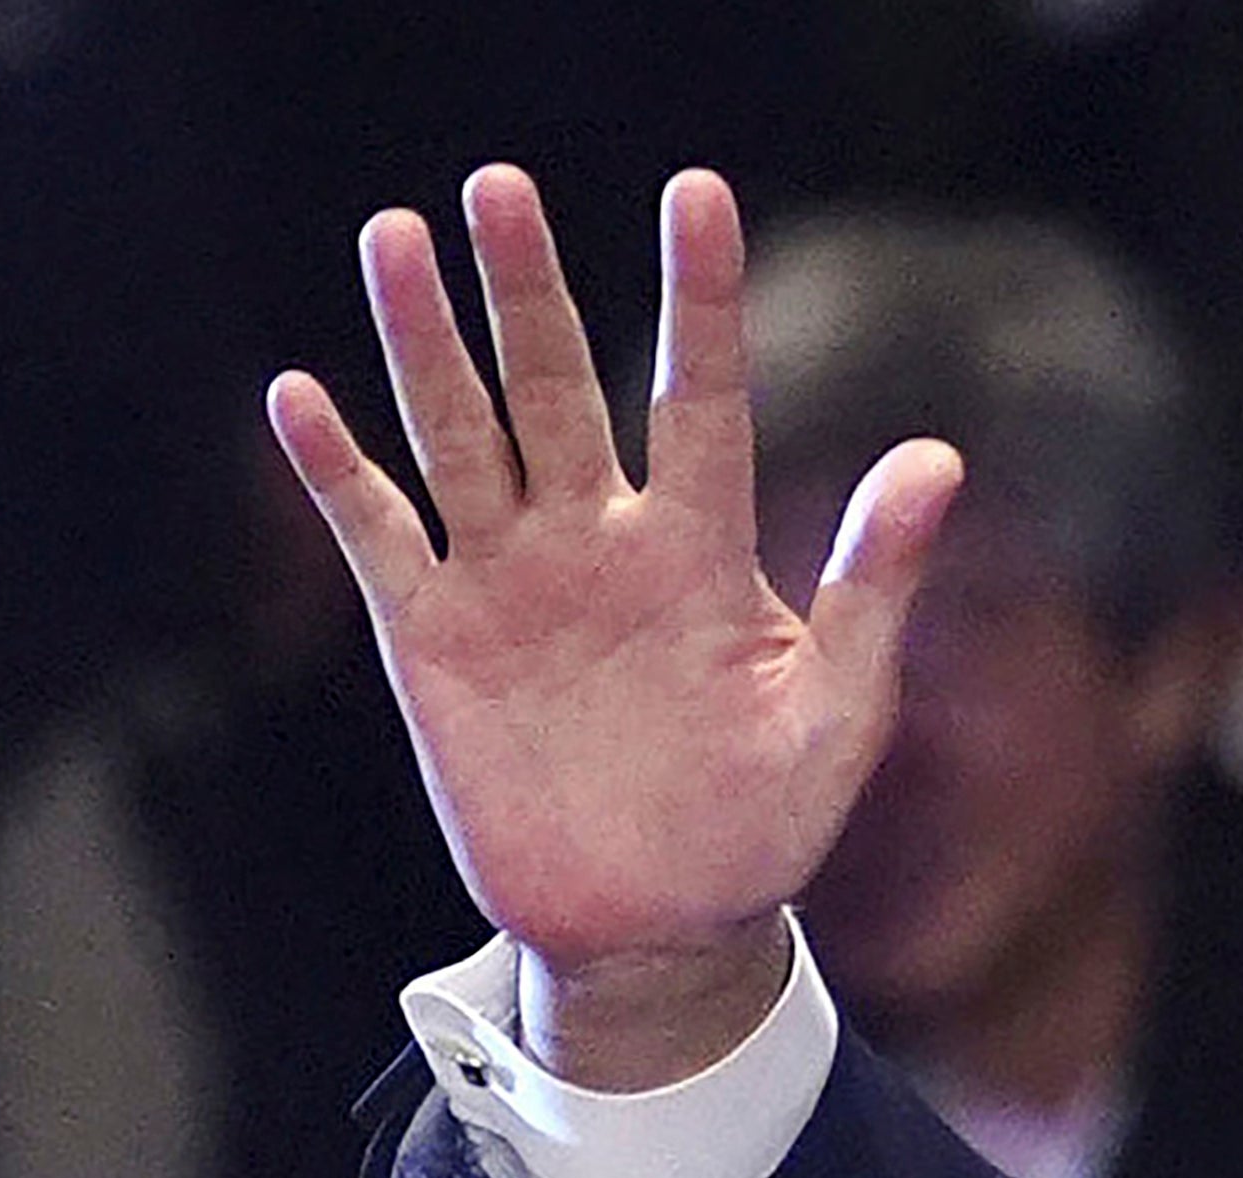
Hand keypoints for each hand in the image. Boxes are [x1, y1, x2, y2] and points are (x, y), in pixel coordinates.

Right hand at [265, 165, 963, 1089]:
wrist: (661, 926)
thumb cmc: (765, 821)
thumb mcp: (839, 710)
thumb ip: (877, 584)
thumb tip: (942, 457)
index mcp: (701, 549)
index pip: (700, 397)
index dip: (700, 298)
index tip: (696, 194)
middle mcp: (598, 540)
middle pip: (556, 386)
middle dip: (527, 289)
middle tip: (500, 186)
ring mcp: (511, 582)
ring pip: (460, 435)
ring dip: (426, 342)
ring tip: (395, 235)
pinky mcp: (436, 639)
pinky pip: (381, 536)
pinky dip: (340, 472)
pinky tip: (300, 396)